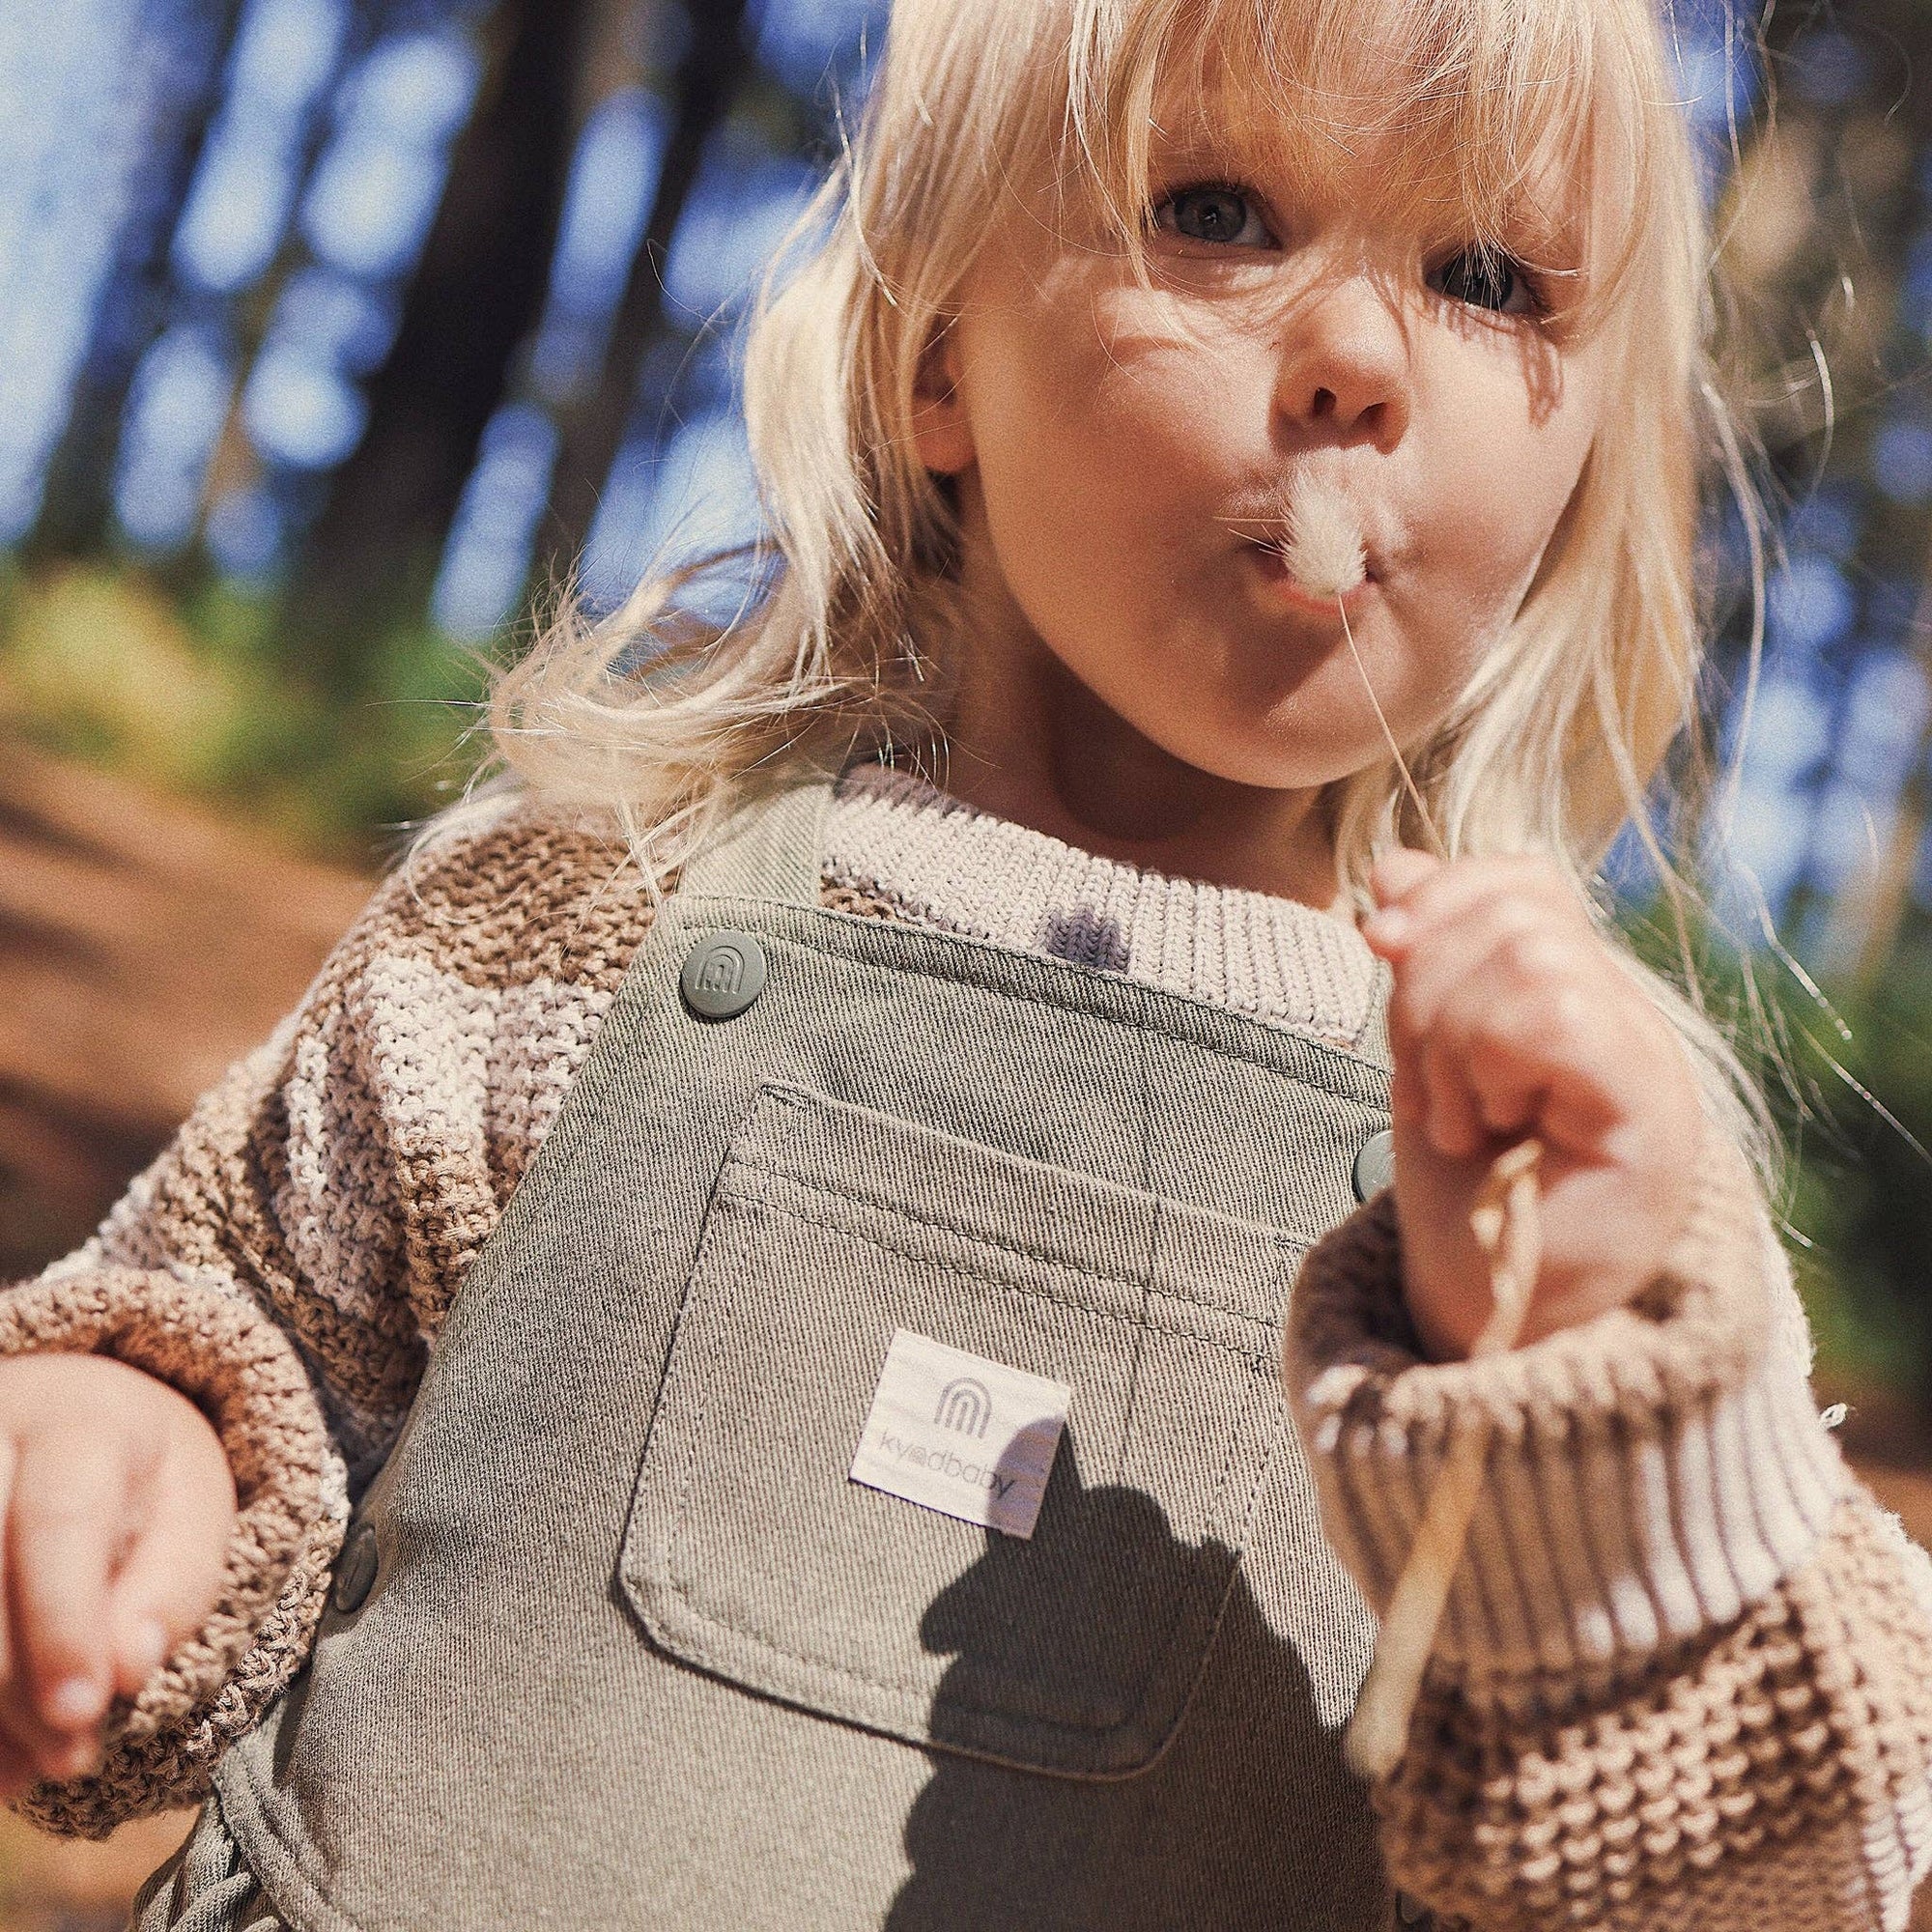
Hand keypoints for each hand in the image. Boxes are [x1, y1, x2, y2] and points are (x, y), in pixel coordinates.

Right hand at [0, 1354, 234, 1793]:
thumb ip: (175, 1586)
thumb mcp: (193, 1510)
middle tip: (71, 1757)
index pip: (60, 1516)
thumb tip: (130, 1668)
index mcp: (79, 1421)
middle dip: (16, 1684)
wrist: (67, 1421)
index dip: (64, 1621)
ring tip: (34, 1768)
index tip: (84, 1712)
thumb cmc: (142, 1477)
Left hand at [1361, 849, 1704, 1361]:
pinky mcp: (1648, 1106)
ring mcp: (1645, 1055)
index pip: (1520, 879)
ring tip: (1461, 1120)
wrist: (1492, 1322)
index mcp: (1573, 992)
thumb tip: (1393, 866)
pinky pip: (1556, 1010)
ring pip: (1530, 952)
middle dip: (1427, 984)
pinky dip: (1489, 1066)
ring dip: (1454, 1041)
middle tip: (1426, 1086)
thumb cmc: (1465, 1201)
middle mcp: (1623, 1013)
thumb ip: (1420, 965)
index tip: (1375, 945)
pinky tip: (1491, 1130)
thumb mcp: (1420, 1060)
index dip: (1440, 895)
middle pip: (1516, 905)